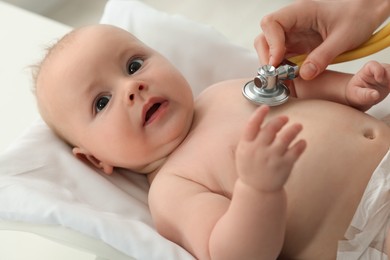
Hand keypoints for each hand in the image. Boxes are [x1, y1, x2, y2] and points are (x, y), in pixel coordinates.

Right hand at [235, 106, 305, 191]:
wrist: (257, 190)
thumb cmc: (250, 167)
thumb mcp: (243, 152)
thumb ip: (251, 137)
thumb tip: (260, 118)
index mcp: (246, 145)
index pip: (251, 125)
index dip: (258, 114)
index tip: (266, 107)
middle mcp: (258, 150)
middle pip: (271, 129)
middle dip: (280, 120)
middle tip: (286, 118)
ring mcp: (272, 158)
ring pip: (286, 138)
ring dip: (294, 129)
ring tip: (299, 126)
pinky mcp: (284, 166)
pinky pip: (295, 151)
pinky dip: (300, 145)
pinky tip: (302, 142)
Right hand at [255, 0, 389, 79]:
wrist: (365, 15)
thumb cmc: (357, 16)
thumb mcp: (343, 38)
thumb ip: (323, 56)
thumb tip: (304, 74)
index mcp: (300, 12)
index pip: (271, 23)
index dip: (271, 43)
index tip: (277, 61)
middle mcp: (291, 22)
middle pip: (264, 38)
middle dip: (267, 58)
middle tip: (276, 75)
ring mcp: (292, 34)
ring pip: (269, 49)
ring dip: (272, 65)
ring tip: (284, 78)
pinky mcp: (296, 45)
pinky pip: (280, 57)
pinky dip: (281, 69)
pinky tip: (290, 77)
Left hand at [346, 61, 389, 110]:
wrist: (359, 97)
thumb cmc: (355, 93)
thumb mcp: (356, 95)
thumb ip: (365, 95)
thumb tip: (375, 95)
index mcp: (366, 71)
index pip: (373, 65)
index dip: (378, 70)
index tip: (379, 79)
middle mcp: (377, 71)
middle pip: (387, 68)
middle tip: (389, 86)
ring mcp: (385, 76)